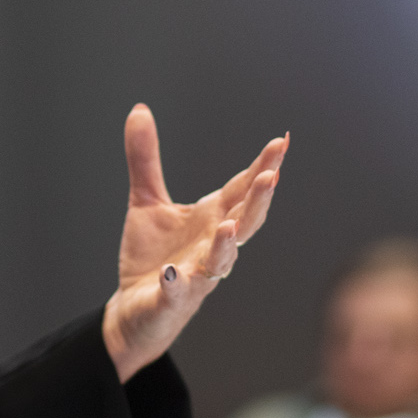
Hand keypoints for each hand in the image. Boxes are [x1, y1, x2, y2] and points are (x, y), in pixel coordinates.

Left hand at [101, 104, 288, 381]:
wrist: (137, 309)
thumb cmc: (154, 256)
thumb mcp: (146, 201)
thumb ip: (145, 158)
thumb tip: (139, 109)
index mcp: (211, 220)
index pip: (241, 190)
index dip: (262, 167)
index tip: (281, 142)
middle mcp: (211, 247)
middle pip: (243, 222)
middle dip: (257, 200)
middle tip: (271, 175)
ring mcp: (195, 276)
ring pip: (219, 261)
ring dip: (226, 245)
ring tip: (230, 226)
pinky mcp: (170, 300)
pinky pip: (177, 293)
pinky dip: (177, 284)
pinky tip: (174, 274)